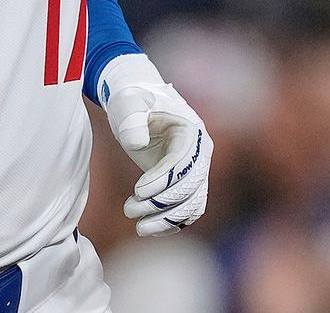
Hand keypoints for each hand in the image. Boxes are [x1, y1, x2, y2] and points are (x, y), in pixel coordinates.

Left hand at [98, 54, 212, 235]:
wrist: (137, 106)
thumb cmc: (133, 101)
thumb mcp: (129, 104)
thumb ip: (132, 120)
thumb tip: (137, 143)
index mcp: (192, 131)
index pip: (184, 162)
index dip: (162, 180)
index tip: (137, 190)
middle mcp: (200, 153)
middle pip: (190, 187)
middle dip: (160, 203)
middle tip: (129, 209)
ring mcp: (196, 170)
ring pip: (193, 204)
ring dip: (167, 220)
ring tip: (138, 227)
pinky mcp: (186, 184)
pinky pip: (187, 210)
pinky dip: (172, 224)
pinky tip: (148, 228)